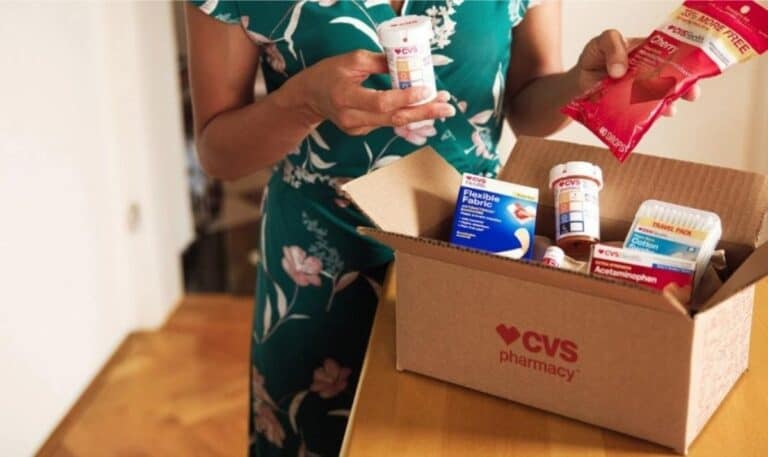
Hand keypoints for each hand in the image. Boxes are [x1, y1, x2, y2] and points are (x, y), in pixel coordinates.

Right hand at [287, 50, 454, 134]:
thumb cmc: (330, 73)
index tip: (427, 90)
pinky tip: (421, 109)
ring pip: (393, 123)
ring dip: (419, 114)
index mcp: (345, 96)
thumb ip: (380, 62)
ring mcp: (356, 128)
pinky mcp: (360, 132)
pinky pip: (387, 123)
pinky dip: (405, 115)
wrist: (310, 97)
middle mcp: (351, 117)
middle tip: (447, 107)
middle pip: (393, 118)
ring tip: (442, 106)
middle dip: (423, 112)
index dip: (405, 97)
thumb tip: (408, 63)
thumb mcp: (352, 60)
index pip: (380, 101)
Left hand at [574, 30, 699, 115]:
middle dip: (684, 88)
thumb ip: (613, 46)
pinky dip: (647, 117)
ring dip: (667, 104)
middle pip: (672, 81)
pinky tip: (649, 119)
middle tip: (690, 94)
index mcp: (650, 53)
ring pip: (659, 99)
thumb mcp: (604, 41)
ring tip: (669, 109)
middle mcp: (650, 74)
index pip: (673, 56)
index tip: (693, 71)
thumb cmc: (596, 57)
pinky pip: (643, 114)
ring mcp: (641, 93)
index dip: (686, 63)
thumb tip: (620, 70)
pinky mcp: (631, 109)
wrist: (579, 81)